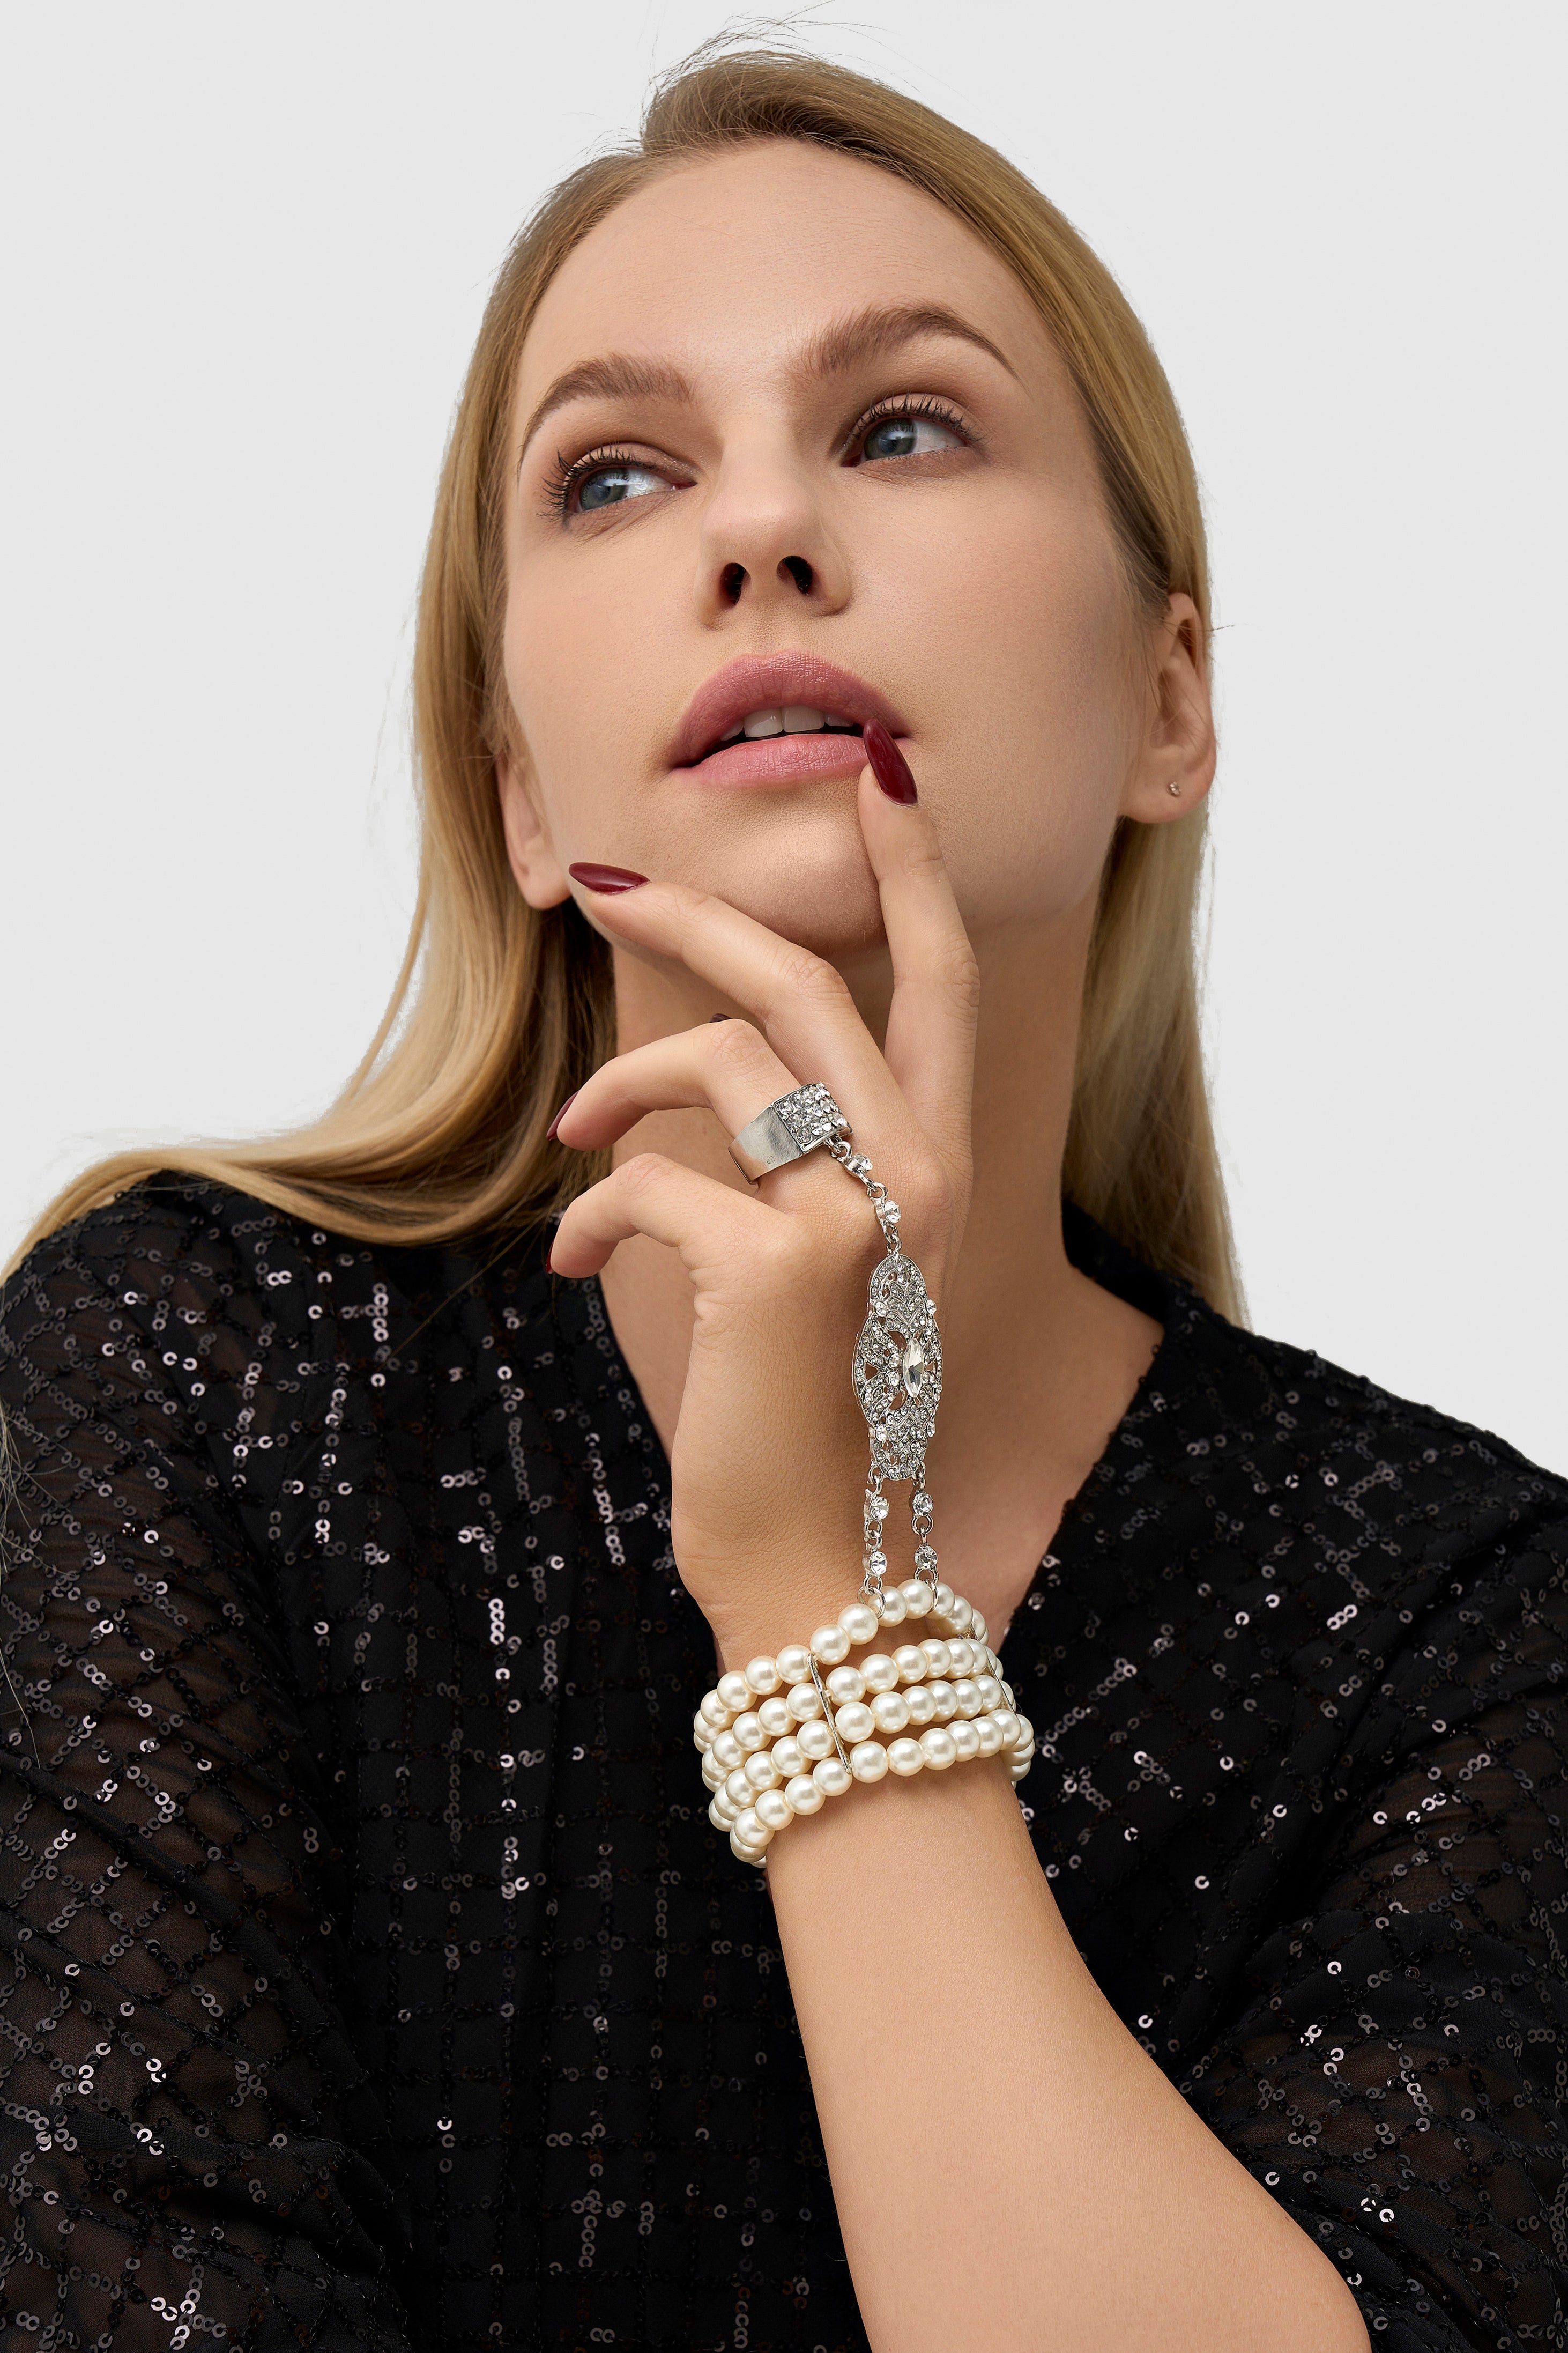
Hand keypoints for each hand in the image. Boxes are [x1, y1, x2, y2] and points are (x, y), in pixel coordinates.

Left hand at [548, 761, 978, 1668]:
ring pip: (714, 1063)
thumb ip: (806, 1157)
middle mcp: (921, 1171)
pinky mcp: (781, 1265)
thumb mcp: (834, 1263)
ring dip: (615, 1092)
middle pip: (802, 981)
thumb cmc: (809, 1408)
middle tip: (607, 881)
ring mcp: (860, 1214)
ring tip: (573, 1144)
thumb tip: (706, 1065)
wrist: (818, 1565)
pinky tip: (579, 1265)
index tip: (882, 778)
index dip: (914, 871)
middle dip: (697, 913)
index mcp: (939, 1163)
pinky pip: (648, 1181)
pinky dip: (591, 1215)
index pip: (943, 981)